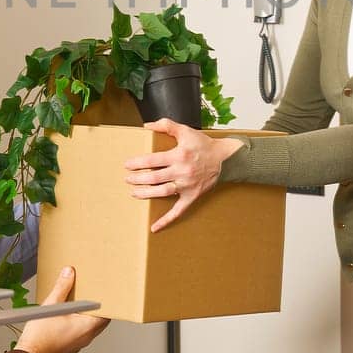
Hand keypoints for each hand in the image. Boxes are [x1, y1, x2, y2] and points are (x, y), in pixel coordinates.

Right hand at [17, 267, 108, 352]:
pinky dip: (80, 322)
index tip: (103, 291)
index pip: (107, 312)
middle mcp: (87, 336)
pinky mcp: (72, 345)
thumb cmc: (40, 337)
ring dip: (87, 314)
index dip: (107, 300)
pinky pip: (82, 331)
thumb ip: (62, 287)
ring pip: (91, 325)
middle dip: (96, 305)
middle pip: (100, 318)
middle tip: (91, 293)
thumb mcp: (51, 306)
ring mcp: (80, 343)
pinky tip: (68, 314)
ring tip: (78, 301)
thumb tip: (69, 273)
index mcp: (87, 327)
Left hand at [124, 119, 244, 231]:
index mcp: (179, 155)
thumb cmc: (203, 144)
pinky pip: (178, 211)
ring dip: (146, 194)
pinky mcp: (192, 196)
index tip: (127, 165)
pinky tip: (154, 227)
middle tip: (127, 179)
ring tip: (134, 193)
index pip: (152, 160)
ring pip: (162, 192)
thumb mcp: (185, 130)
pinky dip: (166, 220)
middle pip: (154, 177)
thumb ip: (166, 125)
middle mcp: (182, 171)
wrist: (225, 159)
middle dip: (138, 179)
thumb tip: (146, 125)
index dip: (137, 163)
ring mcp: (187, 186)